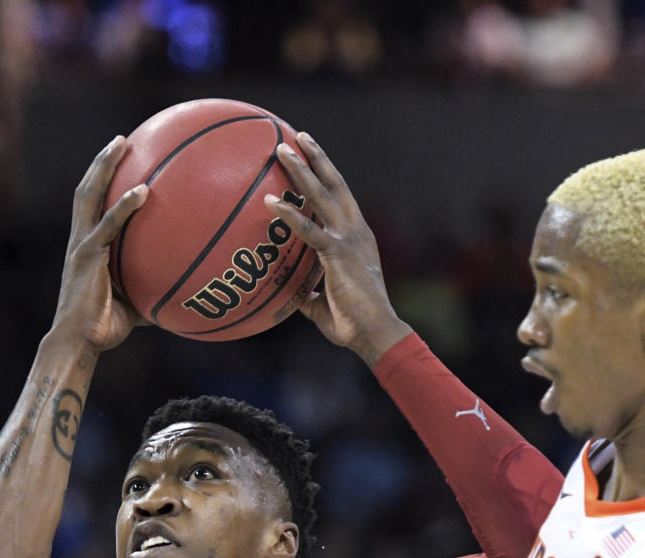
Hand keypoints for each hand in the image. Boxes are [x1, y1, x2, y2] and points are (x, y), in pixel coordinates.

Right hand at [50, 136, 147, 352]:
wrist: (79, 342)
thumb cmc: (104, 330)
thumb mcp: (134, 305)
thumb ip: (152, 290)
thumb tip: (183, 293)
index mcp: (87, 248)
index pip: (93, 207)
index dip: (103, 182)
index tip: (120, 162)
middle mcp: (80, 240)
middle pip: (87, 190)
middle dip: (102, 163)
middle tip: (122, 140)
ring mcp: (82, 245)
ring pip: (90, 196)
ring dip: (105, 167)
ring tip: (122, 144)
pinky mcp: (87, 256)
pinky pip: (110, 225)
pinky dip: (126, 206)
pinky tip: (144, 191)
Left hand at [269, 133, 411, 367]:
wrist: (375, 333)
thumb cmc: (354, 325)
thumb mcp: (326, 306)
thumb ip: (309, 295)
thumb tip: (291, 296)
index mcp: (358, 239)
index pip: (342, 200)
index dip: (328, 175)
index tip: (313, 156)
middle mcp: (356, 232)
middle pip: (335, 185)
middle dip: (316, 158)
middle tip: (297, 137)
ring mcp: (348, 240)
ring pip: (322, 195)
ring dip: (301, 170)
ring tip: (281, 150)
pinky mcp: (337, 254)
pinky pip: (308, 229)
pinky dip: (289, 214)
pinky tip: (269, 202)